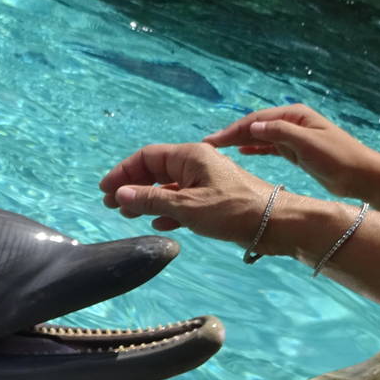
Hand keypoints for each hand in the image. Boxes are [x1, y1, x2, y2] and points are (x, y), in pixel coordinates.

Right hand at [97, 142, 277, 247]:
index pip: (146, 157)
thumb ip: (152, 200)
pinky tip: (159, 223)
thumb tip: (120, 194)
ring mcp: (205, 181)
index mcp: (190, 156)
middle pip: (155, 170)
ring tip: (129, 215)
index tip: (105, 191)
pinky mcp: (214, 199)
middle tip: (111, 205)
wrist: (275, 223)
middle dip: (132, 187)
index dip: (123, 172)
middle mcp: (196, 164)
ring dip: (147, 200)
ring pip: (168, 187)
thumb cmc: (232, 210)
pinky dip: (167, 210)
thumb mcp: (187, 206)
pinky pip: (183, 200)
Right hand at [204, 104, 379, 201]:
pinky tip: (240, 153)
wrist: (361, 175)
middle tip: (208, 145)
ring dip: (240, 142)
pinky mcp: (296, 151)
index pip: (256, 119)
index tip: (212, 140)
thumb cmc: (337, 157)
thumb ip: (279, 133)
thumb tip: (251, 126)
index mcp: (294, 115)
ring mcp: (294, 136)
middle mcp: (292, 122)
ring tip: (218, 149)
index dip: (233, 129)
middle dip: (232, 135)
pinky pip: (269, 146)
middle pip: (256, 126)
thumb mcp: (307, 143)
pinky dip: (254, 148)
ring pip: (260, 136)